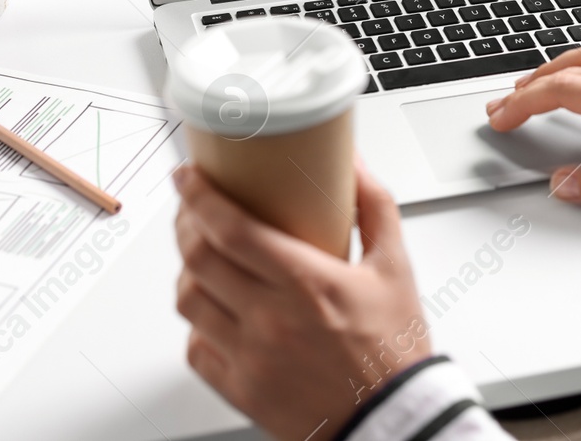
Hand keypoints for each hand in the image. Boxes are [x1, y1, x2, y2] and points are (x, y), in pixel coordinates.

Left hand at [173, 158, 431, 440]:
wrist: (392, 421)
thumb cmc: (394, 350)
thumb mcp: (395, 267)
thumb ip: (374, 207)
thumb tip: (355, 164)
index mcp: (306, 283)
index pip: (230, 228)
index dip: (198, 195)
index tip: (189, 177)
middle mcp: (271, 319)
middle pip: (198, 258)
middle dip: (185, 223)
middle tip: (192, 210)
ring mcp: (251, 357)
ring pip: (188, 301)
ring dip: (187, 271)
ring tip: (202, 259)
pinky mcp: (241, 390)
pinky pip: (195, 349)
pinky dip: (197, 324)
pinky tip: (216, 311)